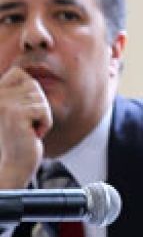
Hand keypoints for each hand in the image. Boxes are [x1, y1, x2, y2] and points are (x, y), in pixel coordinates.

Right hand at [0, 65, 49, 188]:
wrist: (13, 165)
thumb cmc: (18, 139)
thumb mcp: (15, 110)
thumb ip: (17, 92)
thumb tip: (23, 71)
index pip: (19, 72)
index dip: (30, 92)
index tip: (24, 112)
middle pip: (33, 85)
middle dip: (39, 106)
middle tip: (27, 124)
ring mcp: (2, 103)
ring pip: (40, 98)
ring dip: (42, 117)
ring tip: (27, 129)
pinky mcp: (13, 114)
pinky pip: (43, 110)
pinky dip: (44, 124)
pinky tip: (31, 134)